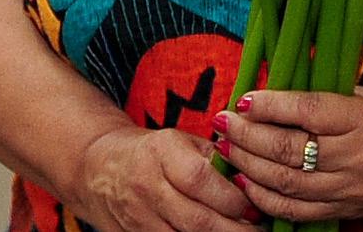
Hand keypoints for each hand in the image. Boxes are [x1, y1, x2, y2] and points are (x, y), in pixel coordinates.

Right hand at [75, 126, 262, 231]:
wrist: (102, 169)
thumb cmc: (153, 152)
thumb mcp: (180, 141)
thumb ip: (212, 156)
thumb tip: (249, 172)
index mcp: (162, 152)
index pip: (199, 179)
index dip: (229, 197)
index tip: (254, 204)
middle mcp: (147, 186)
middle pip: (196, 219)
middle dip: (233, 229)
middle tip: (260, 230)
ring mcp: (139, 218)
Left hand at [213, 88, 362, 222]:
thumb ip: (324, 93)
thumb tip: (275, 81)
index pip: (308, 111)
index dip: (271, 105)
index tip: (243, 96)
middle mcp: (357, 157)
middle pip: (290, 150)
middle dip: (248, 136)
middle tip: (223, 122)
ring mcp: (350, 189)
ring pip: (287, 183)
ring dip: (249, 166)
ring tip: (227, 148)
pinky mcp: (344, 212)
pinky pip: (296, 211)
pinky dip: (265, 199)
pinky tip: (246, 182)